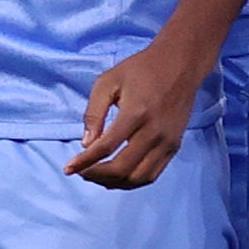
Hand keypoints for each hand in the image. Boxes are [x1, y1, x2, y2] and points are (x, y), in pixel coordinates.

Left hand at [69, 36, 207, 188]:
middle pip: (123, 168)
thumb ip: (94, 112)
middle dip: (97, 175)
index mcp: (135, 113)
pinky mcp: (174, 147)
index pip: (106, 147)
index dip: (85, 162)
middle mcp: (154, 132)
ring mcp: (167, 142)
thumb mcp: (108, 81)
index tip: (68, 169)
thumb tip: (85, 144)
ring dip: (114, 183)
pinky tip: (116, 176)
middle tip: (81, 172)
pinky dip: (132, 181)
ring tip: (95, 176)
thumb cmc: (140, 70)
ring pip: (139, 178)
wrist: (180, 65)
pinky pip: (152, 174)